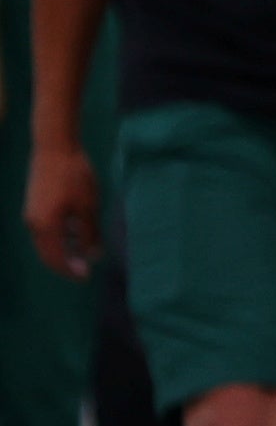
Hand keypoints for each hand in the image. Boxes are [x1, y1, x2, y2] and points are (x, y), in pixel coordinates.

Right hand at [25, 141, 96, 280]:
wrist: (54, 148)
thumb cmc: (74, 176)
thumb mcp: (88, 207)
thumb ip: (89, 234)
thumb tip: (93, 256)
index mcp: (45, 227)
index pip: (56, 259)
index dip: (71, 270)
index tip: (86, 277)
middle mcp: (33, 223)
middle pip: (48, 253)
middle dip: (66, 263)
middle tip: (84, 269)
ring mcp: (31, 213)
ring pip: (46, 240)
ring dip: (64, 248)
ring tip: (85, 248)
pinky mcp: (34, 204)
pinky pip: (45, 227)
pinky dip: (60, 234)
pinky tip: (77, 230)